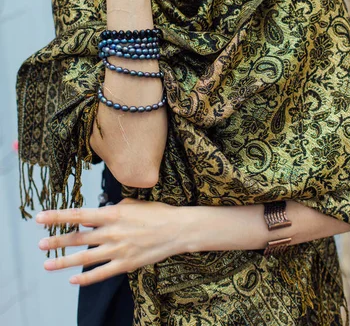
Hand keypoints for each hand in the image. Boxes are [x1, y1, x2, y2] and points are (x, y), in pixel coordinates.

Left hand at [35, 198, 183, 285]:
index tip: (40, 217)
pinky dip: (86, 278)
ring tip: (47, 264)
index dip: (58, 217)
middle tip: (39, 244)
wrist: (177, 229)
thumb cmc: (156, 212)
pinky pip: (101, 273)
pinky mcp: (125, 264)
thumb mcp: (132, 203)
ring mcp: (118, 249)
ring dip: (64, 261)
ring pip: (85, 257)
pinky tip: (73, 279)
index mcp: (112, 213)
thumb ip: (110, 209)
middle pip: (78, 238)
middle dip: (56, 241)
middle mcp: (111, 232)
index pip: (78, 214)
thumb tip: (92, 216)